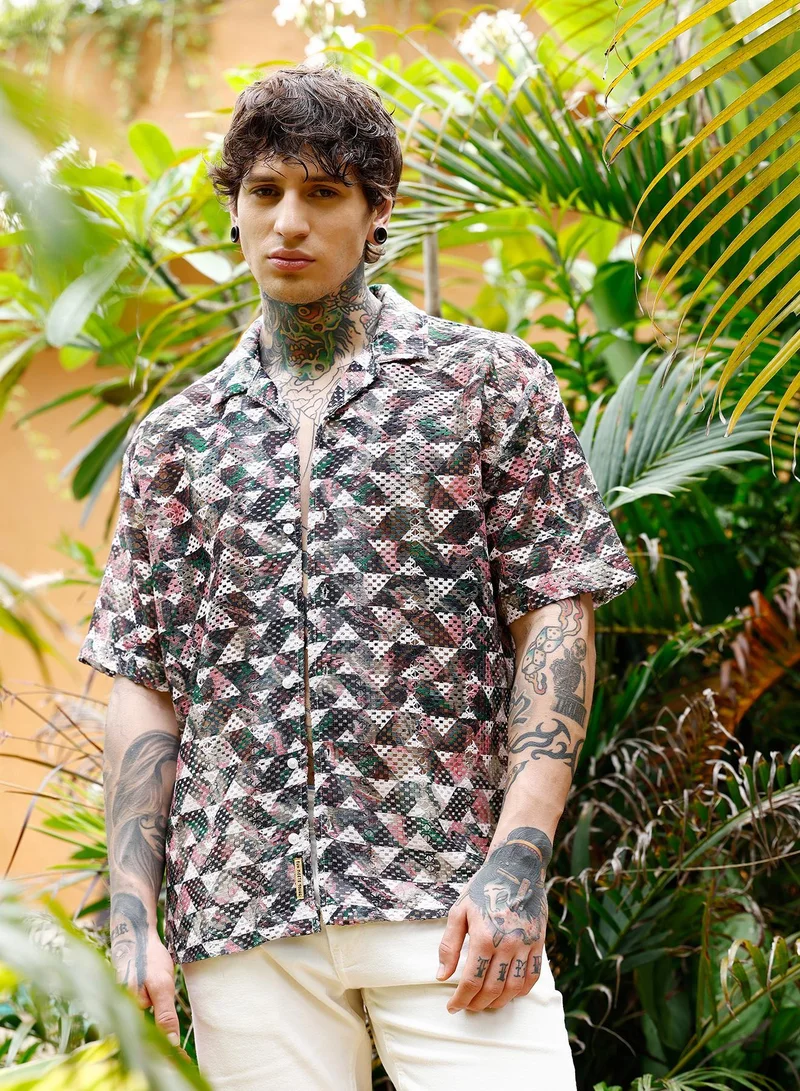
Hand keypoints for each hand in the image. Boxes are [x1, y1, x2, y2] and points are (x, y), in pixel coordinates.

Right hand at [111, 909, 188, 1059]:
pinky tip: (167, 1042)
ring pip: (144, 1034)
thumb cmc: (148, 958)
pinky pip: (144, 1024)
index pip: (147, 1043)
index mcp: (127, 1014)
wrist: (135, 935)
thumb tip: (171, 1043)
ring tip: (179, 1059)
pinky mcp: (130, 1005)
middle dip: (164, 1054)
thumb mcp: (161, 985)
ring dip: (160, 1046)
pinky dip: (157, 1034)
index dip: (165, 1057)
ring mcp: (124, 1009)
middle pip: (144, 1041)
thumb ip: (164, 1014)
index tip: (183, 1066)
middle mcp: (122, 1014)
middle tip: (184, 1064)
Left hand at [436, 826, 550, 1012]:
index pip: (471, 980)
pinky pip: (532, 976)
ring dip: (499, 1002)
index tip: (452, 1007)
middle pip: (493, 989)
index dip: (461, 999)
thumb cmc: (483, 888)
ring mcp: (526, 944)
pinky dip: (521, 991)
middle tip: (468, 1006)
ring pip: (514, 988)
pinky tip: (509, 993)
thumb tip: (441, 976)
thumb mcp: (459, 911)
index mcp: (484, 936)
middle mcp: (507, 943)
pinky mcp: (539, 942)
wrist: (516, 868)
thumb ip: (449, 945)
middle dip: (478, 1004)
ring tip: (487, 1004)